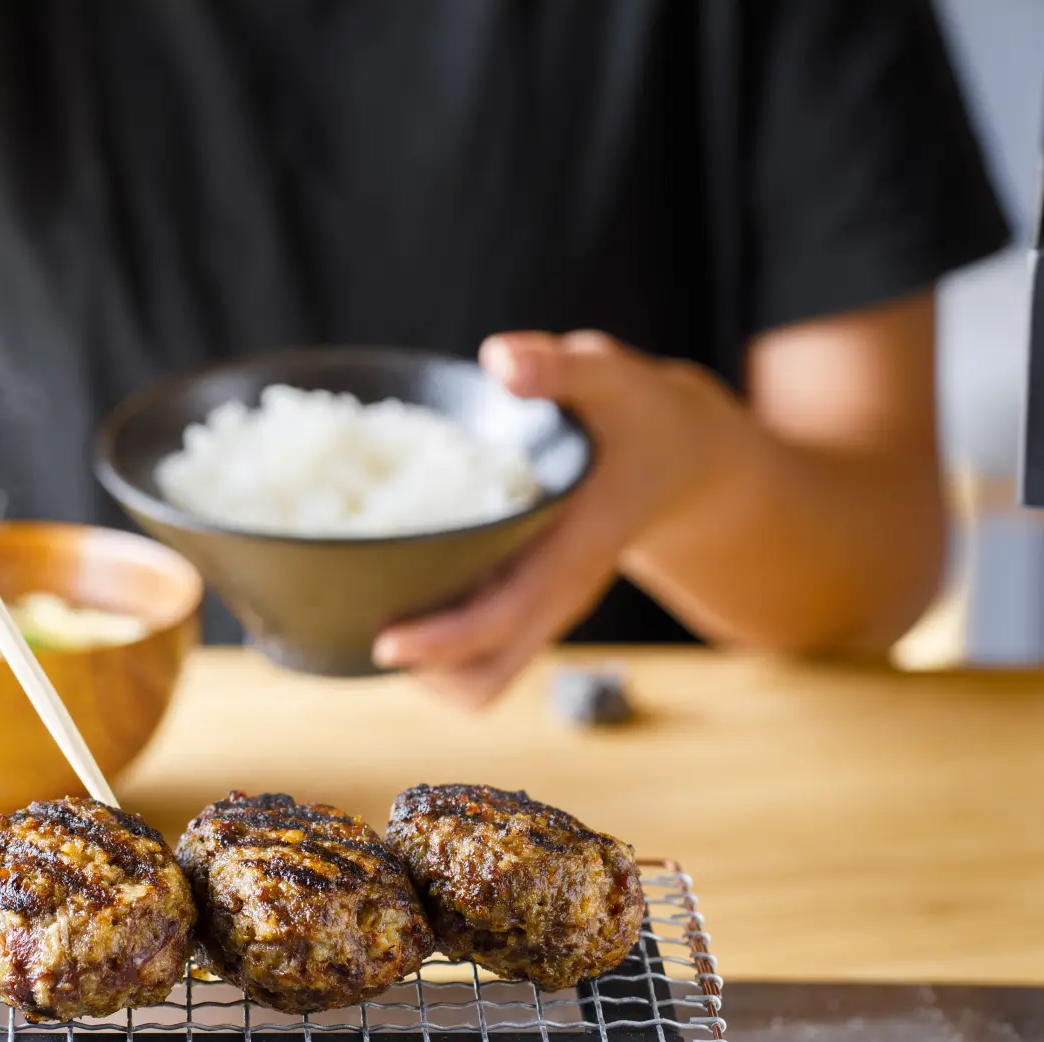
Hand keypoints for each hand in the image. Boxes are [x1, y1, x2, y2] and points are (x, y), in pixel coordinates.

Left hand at [373, 330, 746, 707]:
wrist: (682, 457)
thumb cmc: (637, 412)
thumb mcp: (606, 374)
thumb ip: (556, 366)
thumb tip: (501, 360)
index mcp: (575, 548)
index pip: (507, 615)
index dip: (445, 638)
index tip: (386, 644)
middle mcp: (560, 594)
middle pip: (488, 674)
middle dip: (424, 668)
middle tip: (361, 623)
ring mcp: (547, 609)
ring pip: (485, 679)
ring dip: (430, 668)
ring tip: (375, 613)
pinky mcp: (533, 607)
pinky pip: (484, 655)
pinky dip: (442, 649)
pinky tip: (404, 594)